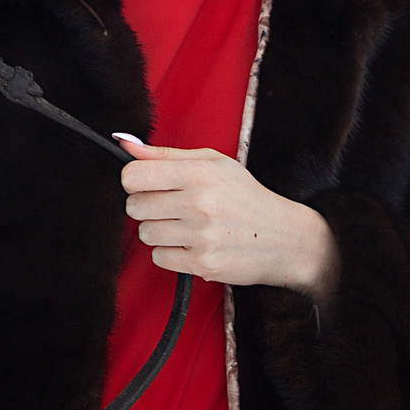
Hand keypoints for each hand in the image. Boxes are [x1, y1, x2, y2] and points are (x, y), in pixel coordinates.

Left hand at [119, 138, 338, 303]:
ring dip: (160, 231)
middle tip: (170, 206)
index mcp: (199, 173)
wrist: (284, 238)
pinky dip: (171, 253)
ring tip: (185, 226)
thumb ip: (166, 155)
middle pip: (134, 206)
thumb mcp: (213, 163)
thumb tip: (126, 145)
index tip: (147, 184)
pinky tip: (192, 244)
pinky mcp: (203, 263)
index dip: (135, 181)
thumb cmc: (246, 197)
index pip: (134, 176)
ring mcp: (201, 236)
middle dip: (147, 207)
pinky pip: (160, 257)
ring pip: (146, 233)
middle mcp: (200, 203)